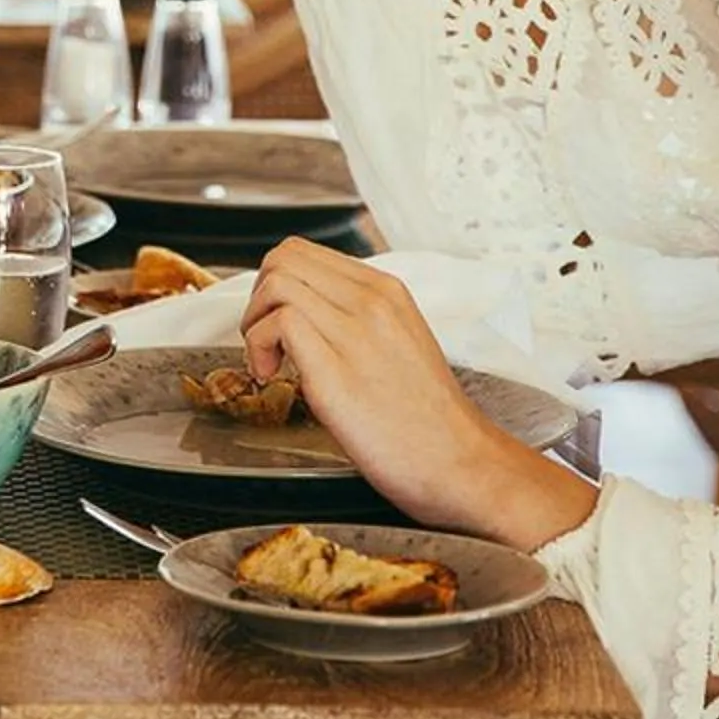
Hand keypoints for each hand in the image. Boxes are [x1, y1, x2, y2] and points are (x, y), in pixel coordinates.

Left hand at [238, 239, 594, 550]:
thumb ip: (358, 320)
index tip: (276, 320)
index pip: (306, 253)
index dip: (276, 282)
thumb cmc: (429, 420)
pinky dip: (258, 345)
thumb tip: (308, 316)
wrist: (463, 464)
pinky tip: (272, 376)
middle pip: (284, 258)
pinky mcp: (337, 372)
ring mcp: (357, 333)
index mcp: (386, 292)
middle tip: (265, 338)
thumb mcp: (399, 344)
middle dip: (259, 295)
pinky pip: (280, 323)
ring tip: (269, 360)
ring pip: (277, 282)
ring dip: (255, 321)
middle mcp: (372, 302)